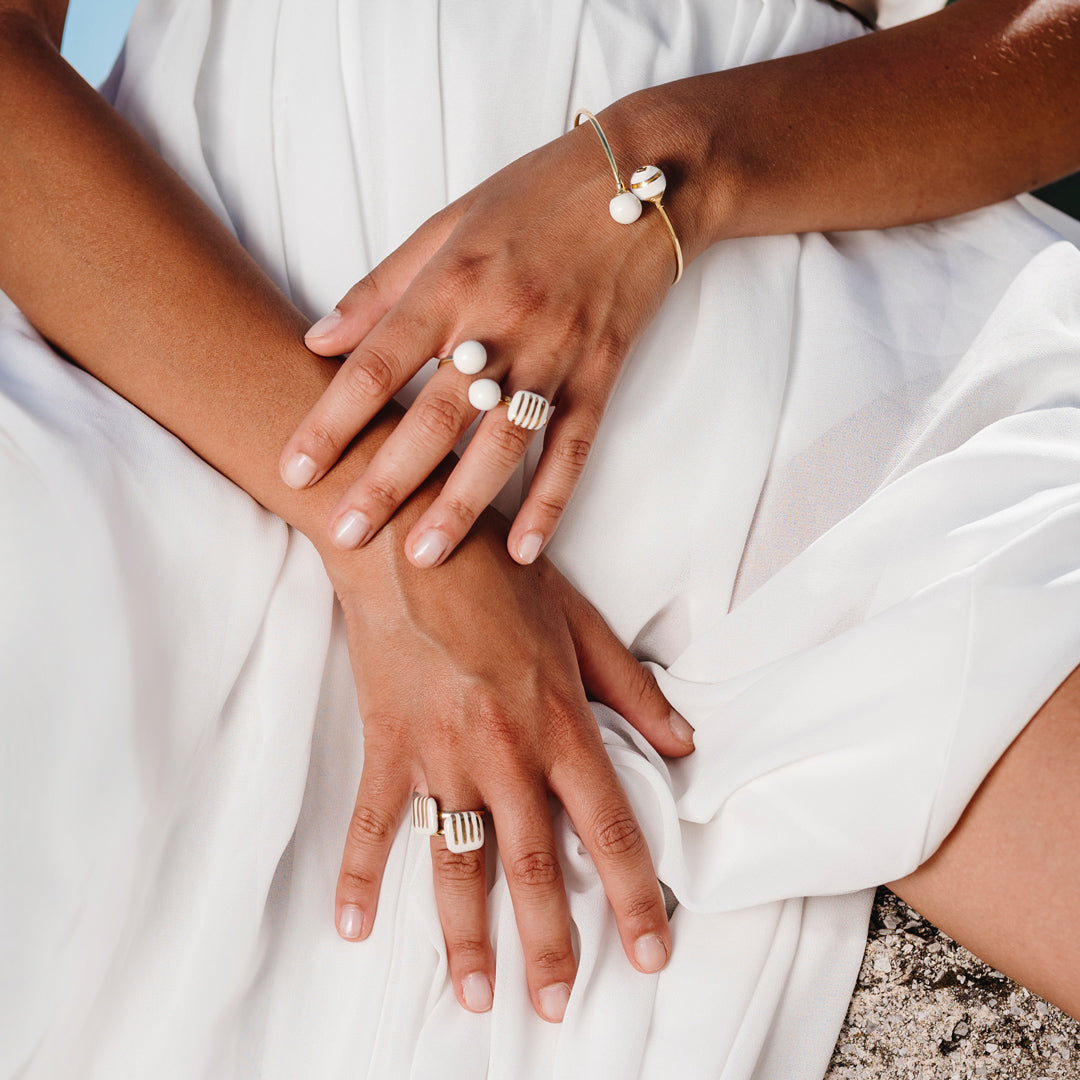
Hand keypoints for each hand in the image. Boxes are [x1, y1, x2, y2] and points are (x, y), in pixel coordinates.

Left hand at [280, 103, 679, 567]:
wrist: (645, 178)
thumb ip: (382, 288)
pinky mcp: (601, 374)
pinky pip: (574, 446)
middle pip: (434, 416)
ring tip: (422, 557)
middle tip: (345, 536)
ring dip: (462, 504)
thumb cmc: (534, 197)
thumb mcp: (448, 222)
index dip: (332, 419)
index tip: (295, 469)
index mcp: (452, 282)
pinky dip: (552, 501)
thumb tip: (317, 341)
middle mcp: (501, 323)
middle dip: (386, 481)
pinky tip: (522, 550)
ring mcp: (556, 354)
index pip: (377, 364)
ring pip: (503, 442)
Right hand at [325, 507, 694, 1020]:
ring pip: (457, 861)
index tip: (649, 953)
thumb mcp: (582, 623)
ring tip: (475, 995)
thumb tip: (683, 745)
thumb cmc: (501, 576)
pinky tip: (353, 929)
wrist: (411, 542)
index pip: (609, 826)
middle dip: (551, 944)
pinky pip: (372, 824)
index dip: (634, 895)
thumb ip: (632, 690)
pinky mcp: (387, 746)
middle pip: (535, 866)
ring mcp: (440, 755)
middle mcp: (504, 752)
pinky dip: (358, 877)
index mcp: (559, 724)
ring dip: (466, 935)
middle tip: (556, 1004)